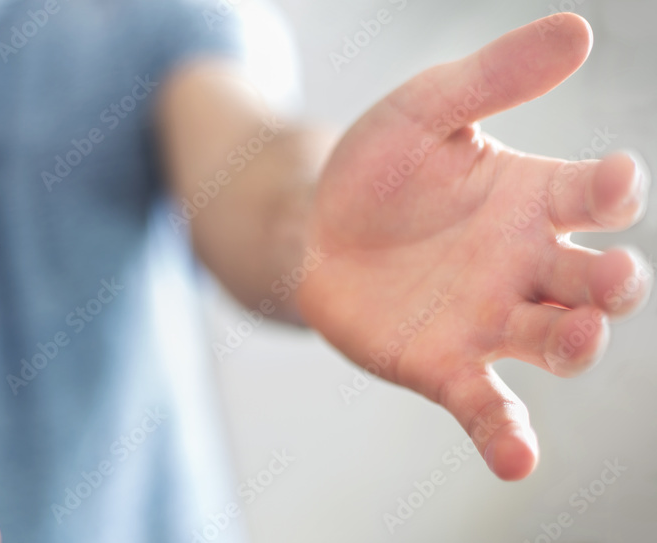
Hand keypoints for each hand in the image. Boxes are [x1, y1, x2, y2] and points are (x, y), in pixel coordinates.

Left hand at [298, 13, 650, 480]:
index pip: (598, 196)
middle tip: (613, 277)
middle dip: (613, 282)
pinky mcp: (445, 365)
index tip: (612, 180)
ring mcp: (491, 320)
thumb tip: (579, 29)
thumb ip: (493, 78)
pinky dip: (506, 435)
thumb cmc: (378, 167)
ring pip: (554, 341)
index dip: (613, 190)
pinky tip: (518, 462)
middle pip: (595, 281)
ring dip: (576, 345)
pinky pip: (486, 405)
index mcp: (536, 199)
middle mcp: (528, 265)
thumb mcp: (426, 109)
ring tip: (577, 336)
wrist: (313, 225)